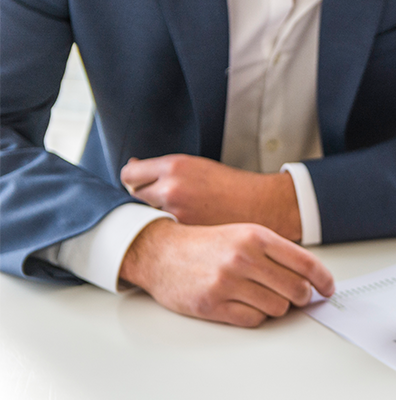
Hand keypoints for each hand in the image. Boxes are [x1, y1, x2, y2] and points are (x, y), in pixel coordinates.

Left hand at [120, 154, 301, 240]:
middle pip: (133, 196)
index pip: (129, 174)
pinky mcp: (185, 233)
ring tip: (178, 214)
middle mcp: (171, 188)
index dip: (134, 179)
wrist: (262, 205)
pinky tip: (185, 227)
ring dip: (155, 216)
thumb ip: (164, 169)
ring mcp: (176, 213)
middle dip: (144, 198)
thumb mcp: (197, 166)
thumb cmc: (231, 185)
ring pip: (147, 216)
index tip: (141, 184)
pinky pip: (164, 231)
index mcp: (174, 166)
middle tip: (163, 201)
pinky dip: (170, 230)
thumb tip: (133, 167)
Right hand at [120, 219, 334, 326]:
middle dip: (301, 297)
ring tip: (261, 296)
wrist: (161, 252)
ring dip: (276, 307)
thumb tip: (311, 278)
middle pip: (296, 290)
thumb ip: (277, 253)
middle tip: (296, 296)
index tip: (328, 289)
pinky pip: (254, 320)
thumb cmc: (207, 244)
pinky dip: (256, 316)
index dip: (323, 280)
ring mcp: (227, 282)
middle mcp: (244, 258)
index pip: (305, 264)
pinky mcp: (213, 305)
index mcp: (256, 237)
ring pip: (278, 308)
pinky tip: (245, 304)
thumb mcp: (244, 234)